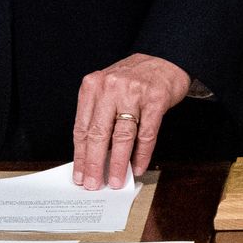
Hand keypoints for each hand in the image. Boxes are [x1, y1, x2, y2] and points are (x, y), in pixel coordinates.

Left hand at [72, 52, 191, 189]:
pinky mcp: (155, 101)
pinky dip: (141, 154)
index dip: (80, 154)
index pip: (81, 126)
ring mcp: (133, 94)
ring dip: (117, 163)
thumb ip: (99, 116)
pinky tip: (137, 167)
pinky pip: (146, 134)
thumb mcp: (107, 89)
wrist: (164, 59)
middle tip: (92, 183)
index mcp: (92, 86)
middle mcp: (110, 88)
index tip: (78, 173)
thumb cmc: (132, 78)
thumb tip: (93, 154)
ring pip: (121, 136)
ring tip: (115, 180)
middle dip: (94, 163)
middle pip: (98, 133)